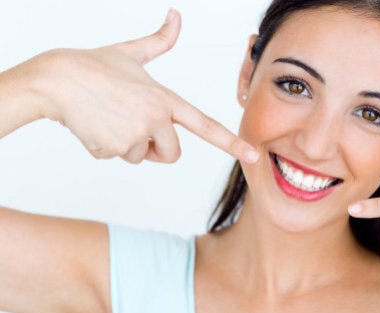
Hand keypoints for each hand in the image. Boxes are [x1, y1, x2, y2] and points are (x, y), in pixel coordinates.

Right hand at [23, 9, 257, 163]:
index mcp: (165, 98)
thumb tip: (176, 15)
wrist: (54, 81)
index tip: (252, 154)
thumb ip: (159, 41)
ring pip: (141, 156)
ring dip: (128, 145)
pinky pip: (118, 158)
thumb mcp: (131, 52)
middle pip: (172, 154)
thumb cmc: (92, 66)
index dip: (230, 142)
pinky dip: (106, 147)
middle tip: (135, 126)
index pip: (205, 124)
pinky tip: (96, 125)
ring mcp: (135, 135)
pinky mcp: (113, 150)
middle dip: (157, 148)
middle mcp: (156, 119)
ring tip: (110, 118)